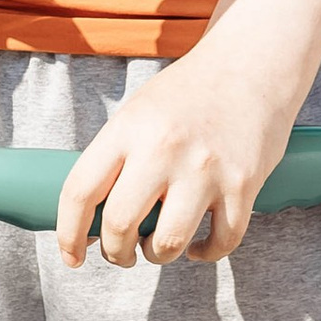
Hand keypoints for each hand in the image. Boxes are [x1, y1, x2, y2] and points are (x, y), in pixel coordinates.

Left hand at [54, 33, 307, 269]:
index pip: (80, 191)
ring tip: (156, 247)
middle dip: (115, 252)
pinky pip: (221, 241)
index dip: (69, 235)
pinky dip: (205, 254)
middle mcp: (162, 149)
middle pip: (120, 225)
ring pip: (168, 242)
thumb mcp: (137, 113)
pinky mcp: (243, 184)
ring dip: (157, 255)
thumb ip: (115, 158)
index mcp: (127, 128)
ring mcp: (205, 169)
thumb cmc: (188, 94)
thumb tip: (91, 217)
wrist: (251, 64)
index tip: (72, 256)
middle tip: (121, 252)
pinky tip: (198, 247)